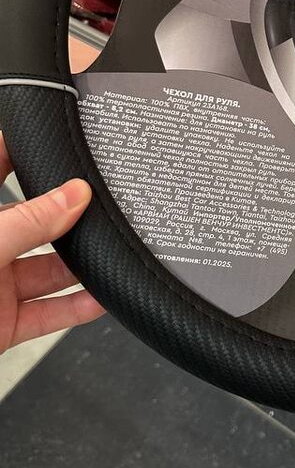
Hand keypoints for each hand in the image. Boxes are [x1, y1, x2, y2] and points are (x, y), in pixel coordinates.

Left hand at [0, 136, 103, 353]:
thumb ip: (28, 222)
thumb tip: (73, 195)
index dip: (22, 152)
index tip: (59, 142)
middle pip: (32, 224)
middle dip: (67, 217)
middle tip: (103, 207)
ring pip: (46, 270)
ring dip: (79, 265)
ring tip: (111, 251)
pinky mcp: (2, 325)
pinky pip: (48, 313)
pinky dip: (77, 308)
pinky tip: (101, 297)